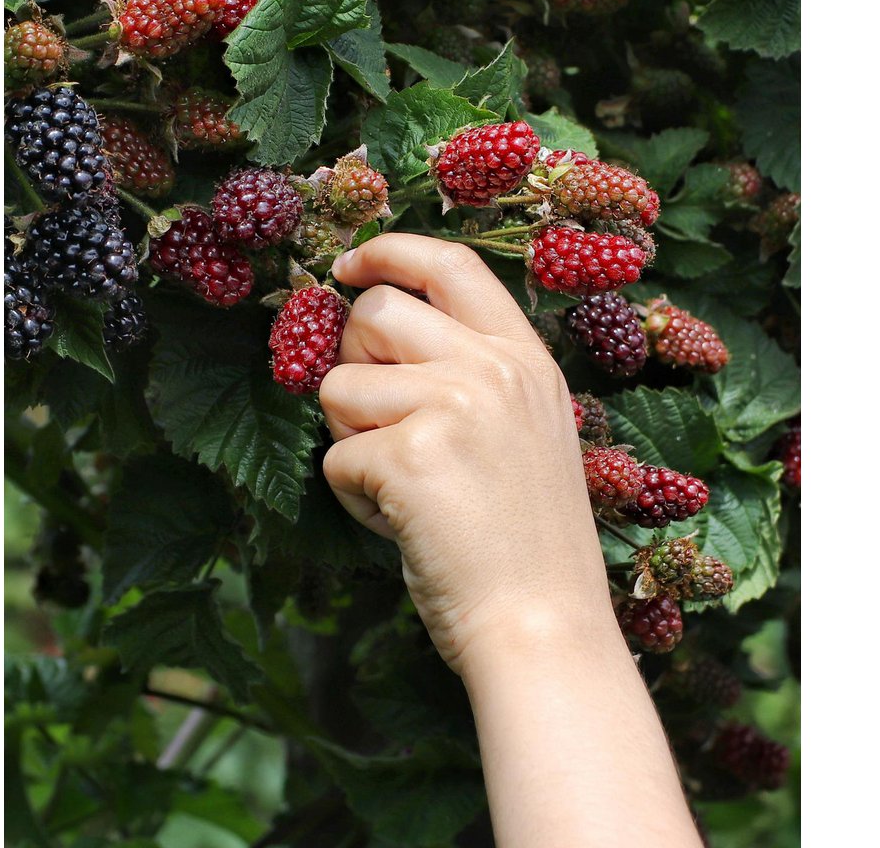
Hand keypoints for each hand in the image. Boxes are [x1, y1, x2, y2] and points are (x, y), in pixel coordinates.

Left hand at [319, 233, 609, 674]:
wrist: (544, 627)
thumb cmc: (528, 542)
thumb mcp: (527, 430)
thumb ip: (469, 373)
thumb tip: (375, 330)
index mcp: (524, 358)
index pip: (449, 262)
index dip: (390, 252)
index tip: (350, 265)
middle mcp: (492, 368)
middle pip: (375, 312)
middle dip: (351, 359)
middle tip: (377, 419)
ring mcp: (454, 406)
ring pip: (339, 385)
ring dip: (350, 438)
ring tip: (401, 487)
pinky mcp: (411, 457)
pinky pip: (335, 457)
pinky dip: (352, 496)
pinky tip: (401, 524)